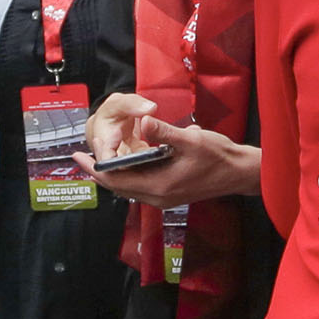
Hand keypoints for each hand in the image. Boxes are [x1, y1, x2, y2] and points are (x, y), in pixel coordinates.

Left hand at [78, 94, 262, 208]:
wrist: (240, 172)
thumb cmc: (219, 156)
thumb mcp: (192, 139)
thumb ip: (165, 131)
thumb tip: (144, 120)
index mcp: (160, 186)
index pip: (117, 181)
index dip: (95, 169)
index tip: (78, 157)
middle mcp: (159, 197)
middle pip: (118, 187)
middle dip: (99, 172)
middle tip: (81, 156)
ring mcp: (164, 198)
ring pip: (128, 188)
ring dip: (113, 174)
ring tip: (98, 157)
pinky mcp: (169, 194)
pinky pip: (140, 186)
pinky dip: (128, 174)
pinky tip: (124, 161)